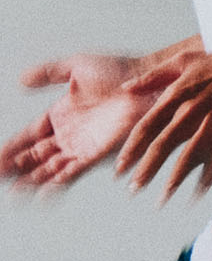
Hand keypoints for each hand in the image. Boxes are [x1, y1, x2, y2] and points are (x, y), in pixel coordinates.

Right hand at [2, 54, 150, 191]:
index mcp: (61, 115)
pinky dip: (58, 182)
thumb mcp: (74, 67)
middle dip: (15, 169)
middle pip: (36, 157)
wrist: (149, 83)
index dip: (11, 148)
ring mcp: (84, 146)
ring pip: (50, 168)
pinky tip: (42, 192)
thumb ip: (47, 74)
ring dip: (31, 180)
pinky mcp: (99, 154)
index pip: (29, 136)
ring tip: (12, 193)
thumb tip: (20, 80)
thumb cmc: (120, 72)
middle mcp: (70, 135)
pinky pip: (74, 171)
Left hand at [114, 50, 211, 200]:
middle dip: (146, 170)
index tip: (120, 167)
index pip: (146, 127)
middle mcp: (190, 113)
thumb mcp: (181, 60)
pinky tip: (197, 193)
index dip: (131, 148)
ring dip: (174, 180)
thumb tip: (125, 89)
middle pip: (162, 146)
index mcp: (175, 96)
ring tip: (162, 198)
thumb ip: (152, 76)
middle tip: (133, 189)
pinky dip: (207, 177)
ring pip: (188, 157)